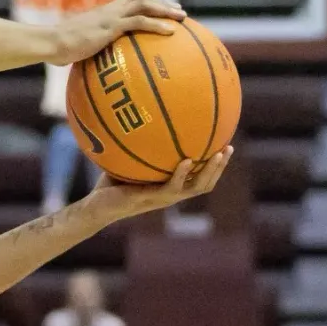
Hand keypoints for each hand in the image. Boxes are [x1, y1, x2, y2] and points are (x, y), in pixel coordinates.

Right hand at [49, 0, 186, 65]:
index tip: (160, 9)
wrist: (50, 43)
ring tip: (182, 17)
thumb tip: (85, 68)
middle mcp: (107, 11)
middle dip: (161, 2)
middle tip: (178, 10)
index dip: (146, 3)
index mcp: (101, 14)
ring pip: (143, 5)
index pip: (127, 1)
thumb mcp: (74, 48)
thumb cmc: (57, 49)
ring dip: (164, 9)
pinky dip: (157, 25)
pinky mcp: (110, 27)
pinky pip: (138, 22)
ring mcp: (109, 17)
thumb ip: (84, 53)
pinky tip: (171, 32)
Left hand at [85, 147, 233, 223]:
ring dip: (210, 171)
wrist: (97, 207)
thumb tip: (140, 118)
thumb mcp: (127, 163)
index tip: (224, 146)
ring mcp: (163, 198)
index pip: (199, 178)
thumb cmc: (110, 185)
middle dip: (220, 167)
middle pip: (206, 183)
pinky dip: (181, 174)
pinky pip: (172, 187)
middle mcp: (171, 194)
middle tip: (229, 148)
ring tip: (219, 154)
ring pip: (196, 187)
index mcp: (170, 187)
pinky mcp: (151, 199)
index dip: (214, 166)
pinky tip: (186, 160)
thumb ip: (138, 147)